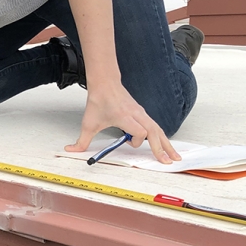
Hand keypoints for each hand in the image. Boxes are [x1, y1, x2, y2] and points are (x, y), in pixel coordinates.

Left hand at [65, 83, 181, 163]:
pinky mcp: (143, 113)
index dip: (136, 140)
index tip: (127, 143)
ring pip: (158, 130)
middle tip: (167, 162)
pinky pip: (156, 126)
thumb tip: (70, 150)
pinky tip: (167, 146)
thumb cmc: (99, 101)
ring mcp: (142, 113)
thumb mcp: (88, 123)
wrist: (105, 83)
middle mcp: (137, 114)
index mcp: (125, 116)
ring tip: (175, 157)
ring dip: (167, 144)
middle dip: (161, 148)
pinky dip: (162, 137)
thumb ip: (81, 140)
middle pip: (154, 132)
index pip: (139, 131)